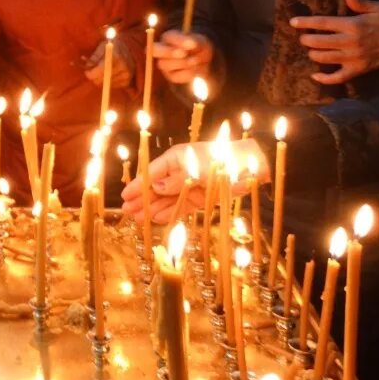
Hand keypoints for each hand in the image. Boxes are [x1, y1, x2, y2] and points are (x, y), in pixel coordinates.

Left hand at [83, 38, 133, 88]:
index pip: (100, 70)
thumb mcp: (103, 46)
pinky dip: (108, 82)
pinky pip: (112, 86)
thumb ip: (95, 56)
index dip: (91, 73)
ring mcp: (126, 75)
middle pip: (102, 79)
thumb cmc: (113, 46)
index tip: (87, 71)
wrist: (130, 48)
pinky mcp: (127, 82)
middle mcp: (123, 67)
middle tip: (92, 72)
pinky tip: (109, 75)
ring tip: (101, 71)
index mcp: (117, 57)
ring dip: (101, 80)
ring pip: (106, 84)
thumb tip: (88, 67)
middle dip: (94, 77)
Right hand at [121, 138, 268, 224]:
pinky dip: (169, 213)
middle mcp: (179, 172)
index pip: (151, 174)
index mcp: (176, 159)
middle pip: (156, 188)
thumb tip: (155, 186)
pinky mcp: (199, 197)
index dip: (138, 185)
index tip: (125, 195)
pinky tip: (157, 219)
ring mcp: (188, 185)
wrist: (253, 166)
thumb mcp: (199, 168)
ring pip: (165, 199)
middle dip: (142, 200)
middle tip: (127, 211)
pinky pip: (180, 206)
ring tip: (138, 219)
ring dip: (152, 209)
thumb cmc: (224, 160)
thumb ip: (177, 179)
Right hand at [153, 30, 213, 84]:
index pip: (169, 37)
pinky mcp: (170, 76)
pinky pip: (175, 76)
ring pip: (165, 64)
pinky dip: (188, 73)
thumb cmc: (199, 48)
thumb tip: (193, 46)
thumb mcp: (201, 42)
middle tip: (184, 54)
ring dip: (183, 63)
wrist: (202, 62)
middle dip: (168, 52)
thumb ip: (196, 43)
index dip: (180, 41)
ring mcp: (164, 64)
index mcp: (169, 38)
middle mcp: (162, 50)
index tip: (193, 44)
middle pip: (155, 50)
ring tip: (196, 61)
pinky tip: (195, 69)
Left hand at [292, 0, 378, 83]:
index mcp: (353, 25)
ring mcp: (354, 58)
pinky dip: (324, 78)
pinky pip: (338, 78)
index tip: (292, 22)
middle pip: (319, 42)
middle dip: (307, 40)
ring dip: (313, 54)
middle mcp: (350, 42)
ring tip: (311, 50)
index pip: (323, 23)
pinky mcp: (358, 70)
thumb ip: (361, 3)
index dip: (306, 22)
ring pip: (324, 59)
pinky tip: (315, 76)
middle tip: (303, 38)